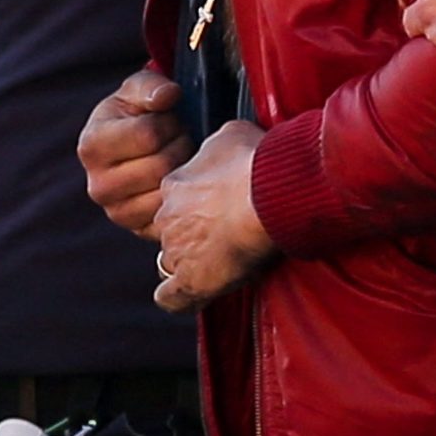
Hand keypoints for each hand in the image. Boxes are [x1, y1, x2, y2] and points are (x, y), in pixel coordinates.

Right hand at [80, 69, 189, 237]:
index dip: (169, 123)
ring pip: (169, 193)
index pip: (149, 135)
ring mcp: (116, 212)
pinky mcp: (138, 230)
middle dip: (180, 146)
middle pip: (161, 166)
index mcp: (92, 146)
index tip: (170, 120)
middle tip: (180, 140)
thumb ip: (151, 86)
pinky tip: (180, 181)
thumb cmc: (137, 113)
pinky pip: (173, 216)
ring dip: (184, 172)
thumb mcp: (139, 89)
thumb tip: (167, 96)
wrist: (135, 146)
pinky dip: (183, 198)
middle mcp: (98, 185)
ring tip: (178, 158)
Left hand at [151, 119, 275, 312]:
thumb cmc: (256, 161)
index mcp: (176, 185)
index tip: (221, 207)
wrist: (268, 193)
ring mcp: (177, 250)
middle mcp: (168, 217)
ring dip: (191, 263)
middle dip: (193, 234)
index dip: (198, 206)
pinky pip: (172, 298)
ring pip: (172, 261)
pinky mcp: (192, 279)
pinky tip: (192, 296)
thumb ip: (219, 147)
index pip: (178, 200)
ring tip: (220, 263)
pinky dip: (180, 298)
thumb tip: (226, 148)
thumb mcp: (231, 136)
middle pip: (173, 230)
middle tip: (226, 233)